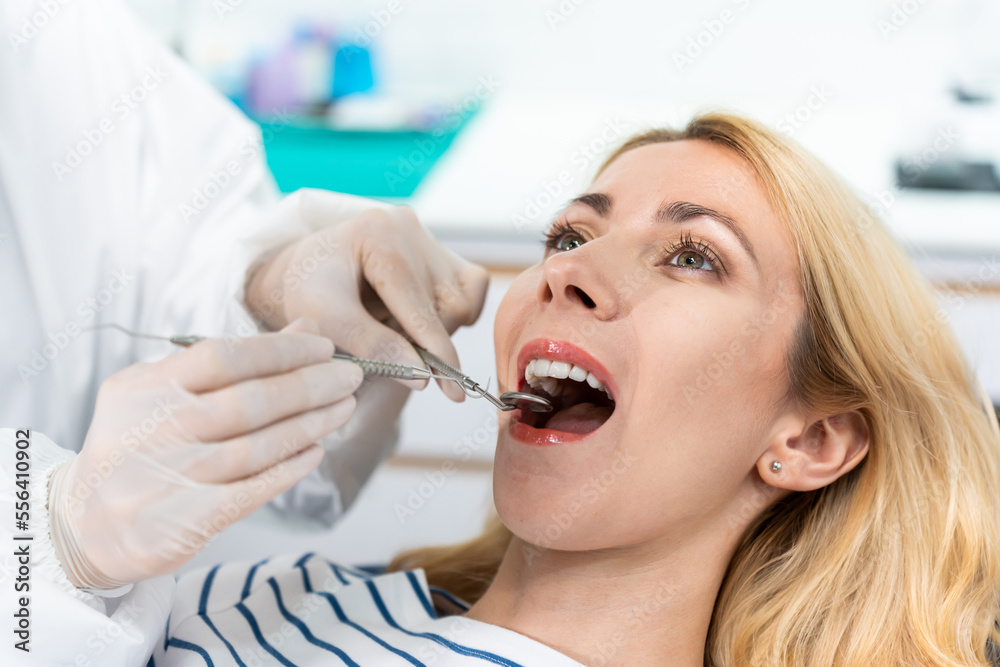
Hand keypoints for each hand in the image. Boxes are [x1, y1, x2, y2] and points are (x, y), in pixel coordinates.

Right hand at [47, 318, 361, 587]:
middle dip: (310, 385)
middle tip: (350, 377)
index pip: (224, 356)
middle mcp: (153, 430)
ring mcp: (166, 478)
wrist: (87, 522)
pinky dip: (288, 470)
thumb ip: (232, 361)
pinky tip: (315, 453)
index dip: (281, 349)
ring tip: (343, 409)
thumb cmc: (140, 443)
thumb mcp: (166, 391)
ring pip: (256, 447)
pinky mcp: (182, 523)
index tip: (324, 346)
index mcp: (145, 387)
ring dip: (310, 426)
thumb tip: (306, 328)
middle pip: (249, 401)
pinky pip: (250, 491)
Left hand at [244, 189, 489, 401]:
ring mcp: (426, 235)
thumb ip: (372, 346)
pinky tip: (415, 317)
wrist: (305, 273)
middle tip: (384, 344)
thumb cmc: (308, 294)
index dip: (436, 350)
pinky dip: (449, 316)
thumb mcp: (326, 322)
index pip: (418, 300)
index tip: (451, 390)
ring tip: (390, 324)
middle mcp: (407, 225)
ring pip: (463, 300)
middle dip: (423, 340)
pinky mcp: (441, 249)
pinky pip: (470, 290)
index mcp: (374, 232)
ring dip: (432, 329)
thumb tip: (423, 377)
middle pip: (447, 304)